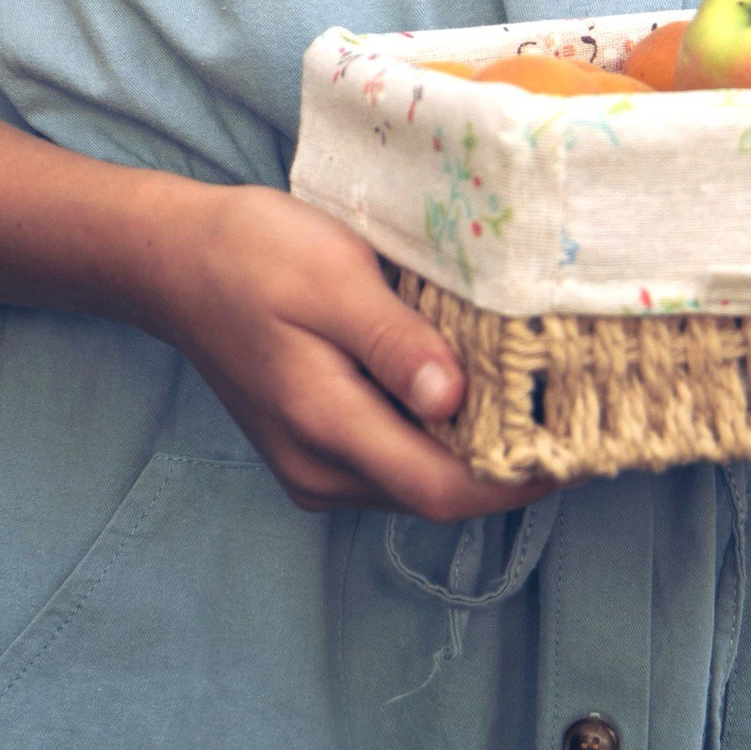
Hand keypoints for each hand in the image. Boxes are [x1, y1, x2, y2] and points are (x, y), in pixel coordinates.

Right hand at [131, 180, 540, 520]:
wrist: (175, 261)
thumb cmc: (255, 255)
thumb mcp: (334, 278)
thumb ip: (395, 343)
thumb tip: (456, 403)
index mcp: (326, 428)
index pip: (442, 490)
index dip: (516, 482)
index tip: (575, 445)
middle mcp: (319, 469)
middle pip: (435, 494)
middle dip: (505, 464)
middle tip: (568, 407)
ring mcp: (312, 467)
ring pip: (416, 482)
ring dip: (471, 451)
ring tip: (528, 392)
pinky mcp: (312, 451)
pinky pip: (391, 462)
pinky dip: (435, 439)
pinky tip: (465, 389)